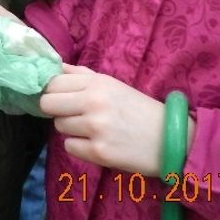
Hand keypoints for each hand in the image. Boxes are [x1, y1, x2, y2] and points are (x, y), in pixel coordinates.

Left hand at [39, 64, 190, 176]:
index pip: (53, 83)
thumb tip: (53, 67)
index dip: (53, 91)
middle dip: (57, 110)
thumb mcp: (112, 84)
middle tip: (72, 115)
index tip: (61, 98)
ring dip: (71, 129)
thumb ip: (81, 75)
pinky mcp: (99, 152)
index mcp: (97, 82)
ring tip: (92, 130)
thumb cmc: (138, 109)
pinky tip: (97, 144)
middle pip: (48, 104)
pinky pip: (69, 147)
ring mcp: (96, 127)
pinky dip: (79, 147)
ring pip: (59, 126)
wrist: (170, 139)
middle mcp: (94, 102)